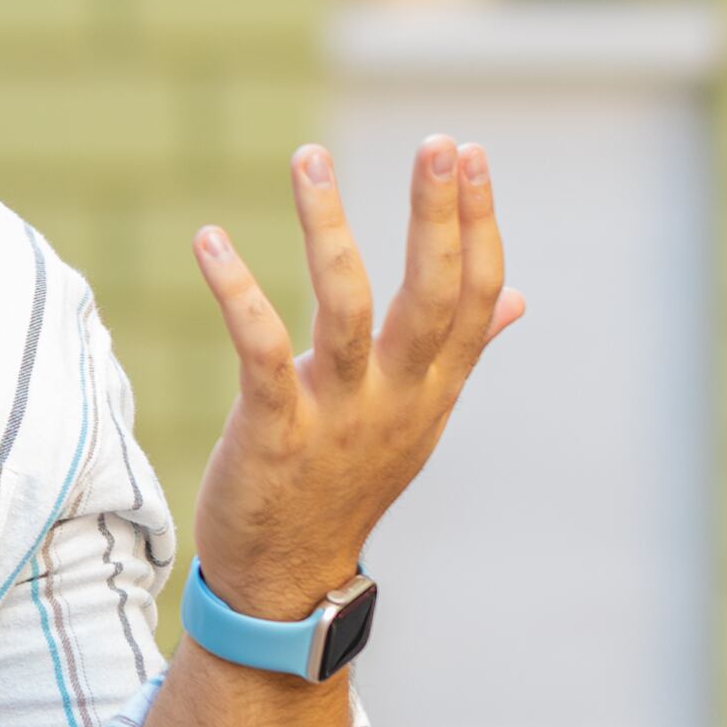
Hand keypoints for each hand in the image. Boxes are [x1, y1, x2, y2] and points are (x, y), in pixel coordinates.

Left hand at [184, 138, 522, 621]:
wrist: (288, 582)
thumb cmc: (348, 484)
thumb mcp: (415, 419)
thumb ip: (462, 353)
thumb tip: (517, 300)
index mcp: (433, 390)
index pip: (476, 297)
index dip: (477, 225)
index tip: (469, 155)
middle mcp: (397, 400)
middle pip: (435, 298)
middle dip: (439, 218)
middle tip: (439, 144)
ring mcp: (338, 417)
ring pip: (346, 309)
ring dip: (328, 229)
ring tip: (309, 157)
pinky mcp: (274, 433)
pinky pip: (259, 352)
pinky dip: (235, 292)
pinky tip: (208, 238)